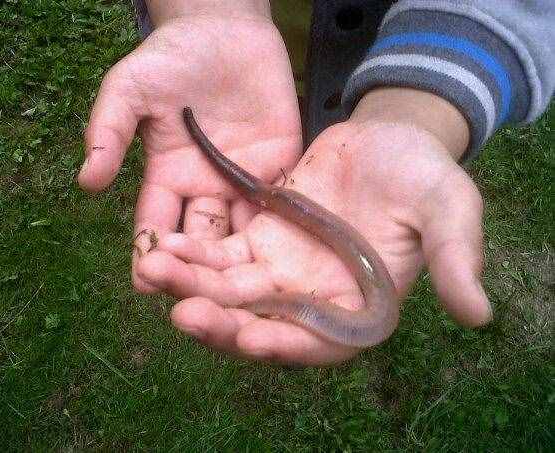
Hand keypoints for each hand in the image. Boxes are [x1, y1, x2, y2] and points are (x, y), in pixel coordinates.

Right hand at [77, 2, 300, 292]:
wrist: (225, 31)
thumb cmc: (172, 57)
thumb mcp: (130, 89)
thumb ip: (109, 131)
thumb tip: (87, 181)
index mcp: (168, 177)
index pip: (157, 224)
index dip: (153, 252)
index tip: (147, 282)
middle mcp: (206, 189)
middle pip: (202, 240)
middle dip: (200, 271)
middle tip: (201, 304)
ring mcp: (244, 182)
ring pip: (244, 232)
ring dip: (245, 264)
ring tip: (250, 298)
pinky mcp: (280, 168)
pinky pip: (283, 204)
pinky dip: (286, 231)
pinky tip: (294, 259)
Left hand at [137, 88, 492, 365]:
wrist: (389, 139)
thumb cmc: (423, 176)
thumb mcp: (449, 209)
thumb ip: (456, 257)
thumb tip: (478, 313)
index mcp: (358, 306)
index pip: (320, 342)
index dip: (288, 347)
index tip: (253, 341)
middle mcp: (312, 299)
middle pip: (261, 324)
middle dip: (221, 322)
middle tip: (182, 312)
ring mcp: (280, 271)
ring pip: (229, 291)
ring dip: (192, 286)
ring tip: (156, 268)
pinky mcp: (258, 240)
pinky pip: (220, 254)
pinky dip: (193, 254)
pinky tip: (164, 243)